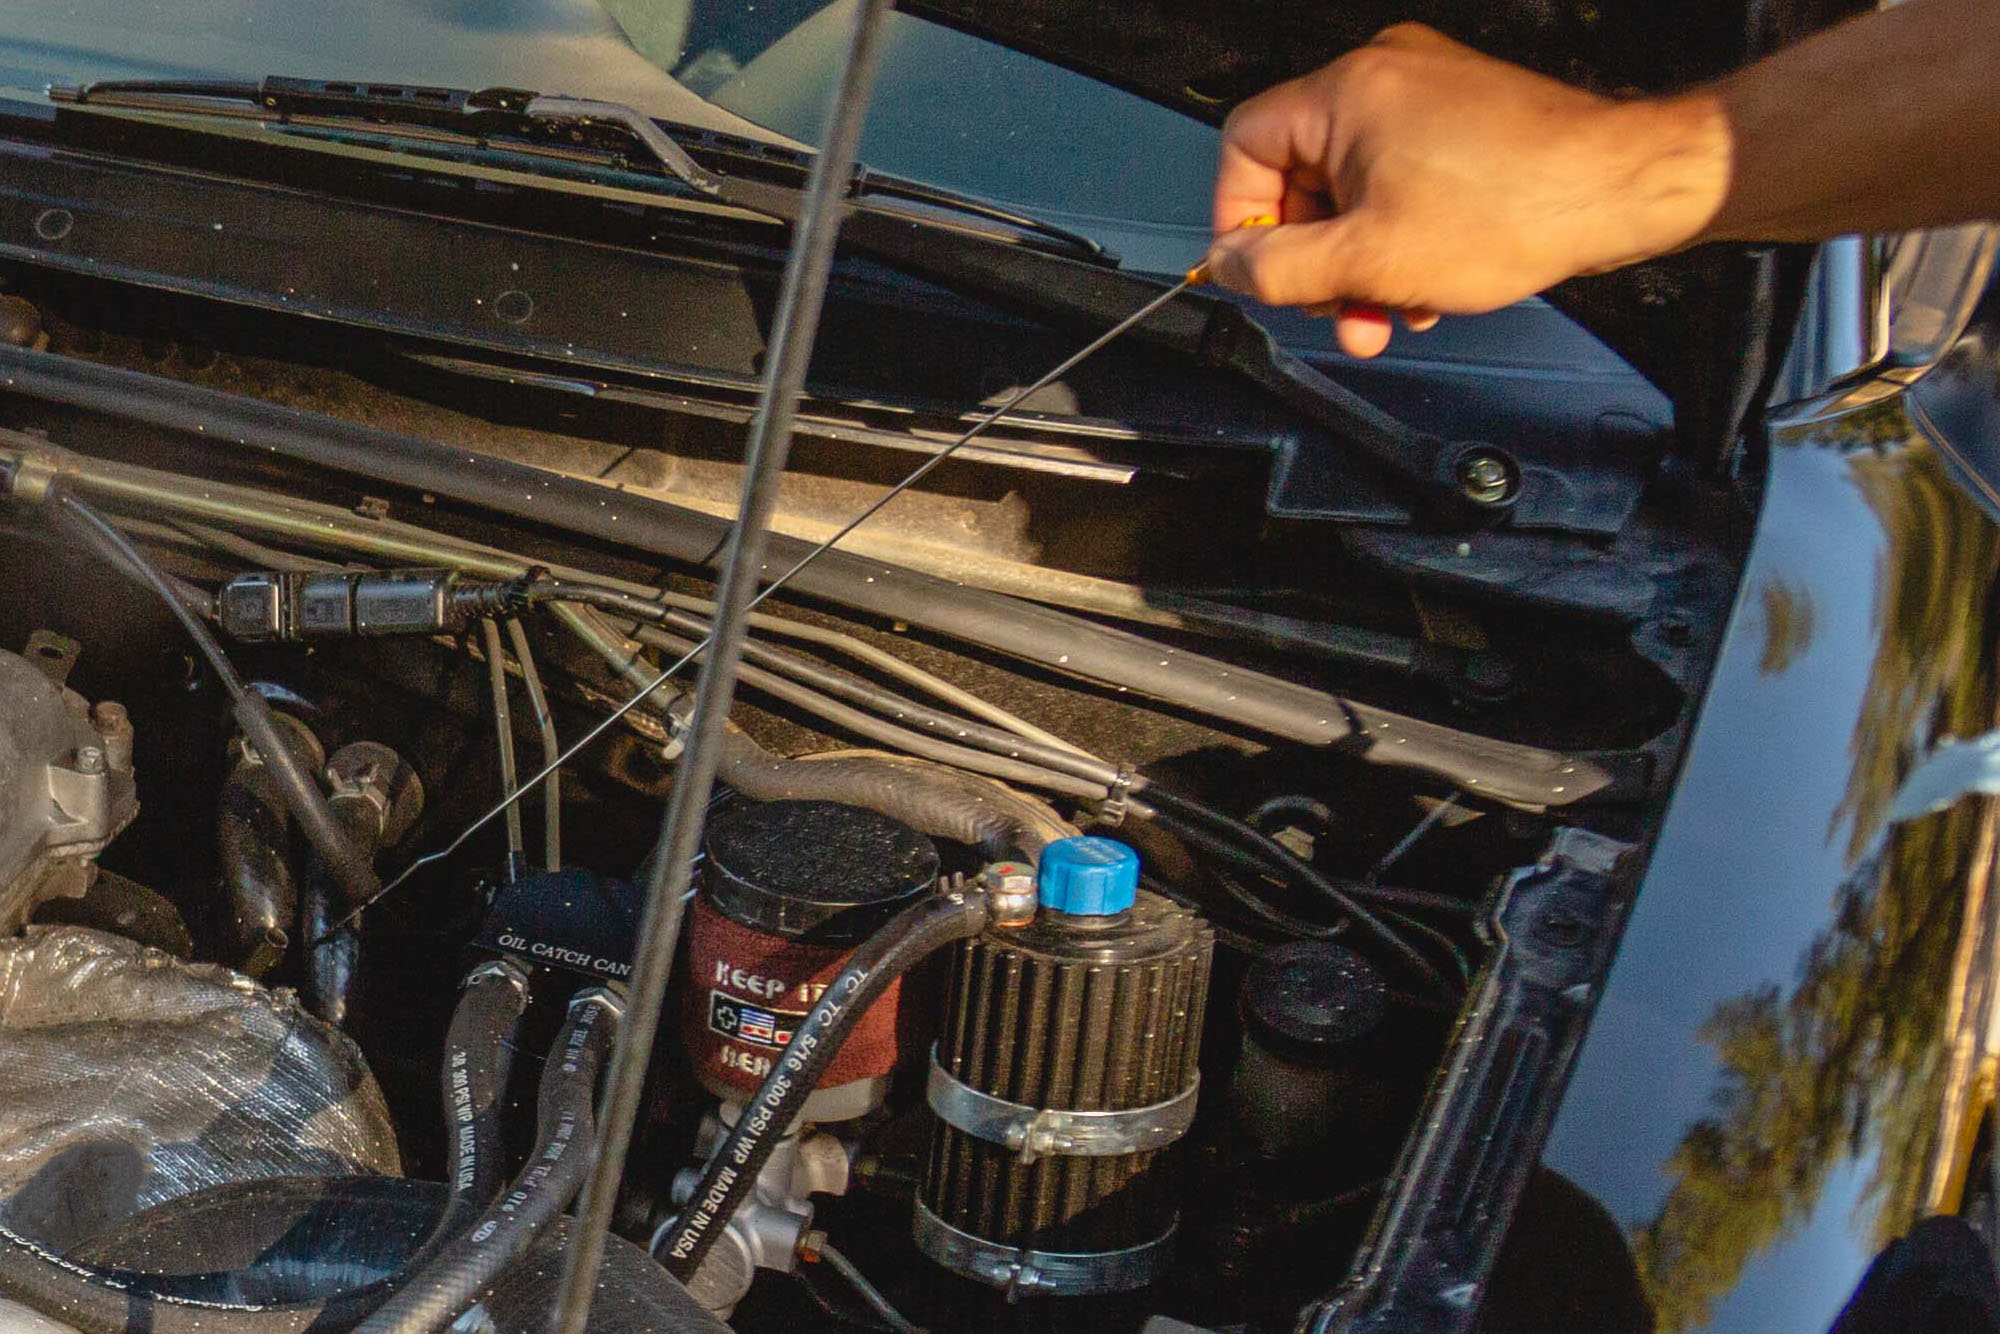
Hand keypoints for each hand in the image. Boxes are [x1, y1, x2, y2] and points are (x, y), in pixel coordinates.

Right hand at [1204, 24, 1729, 355]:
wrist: (1623, 188)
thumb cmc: (1519, 204)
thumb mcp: (1369, 260)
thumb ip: (1278, 268)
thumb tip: (1227, 264)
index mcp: (1346, 91)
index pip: (1245, 146)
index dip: (1241, 218)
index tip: (1261, 270)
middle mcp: (1383, 77)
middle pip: (1302, 175)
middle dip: (1317, 258)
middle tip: (1338, 309)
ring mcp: (1426, 95)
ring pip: (1353, 189)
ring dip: (1361, 261)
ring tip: (1389, 309)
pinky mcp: (1462, 120)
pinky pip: (1399, 182)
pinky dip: (1399, 237)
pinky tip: (1424, 284)